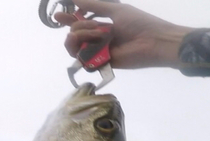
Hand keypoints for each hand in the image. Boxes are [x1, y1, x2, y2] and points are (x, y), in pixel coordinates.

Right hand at [54, 0, 192, 69]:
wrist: (151, 41)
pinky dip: (84, 50)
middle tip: (94, 27)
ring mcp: (98, 53)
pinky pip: (83, 60)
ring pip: (75, 48)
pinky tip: (95, 43)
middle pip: (74, 35)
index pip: (79, 23)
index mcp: (101, 26)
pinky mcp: (100, 65)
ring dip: (79, 37)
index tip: (58, 16)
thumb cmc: (137, 23)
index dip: (68, 19)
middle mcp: (97, 40)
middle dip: (77, 27)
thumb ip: (94, 5)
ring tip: (94, 35)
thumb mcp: (114, 9)